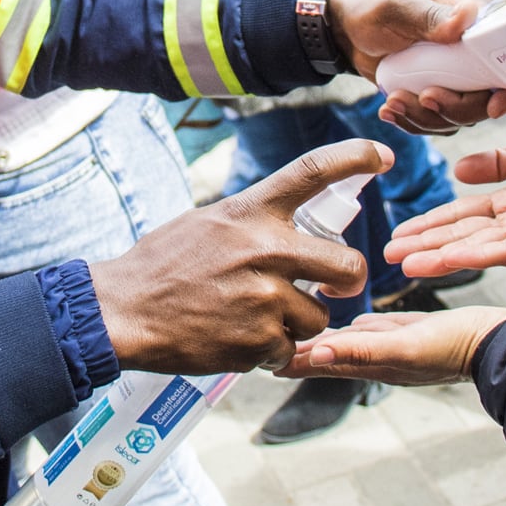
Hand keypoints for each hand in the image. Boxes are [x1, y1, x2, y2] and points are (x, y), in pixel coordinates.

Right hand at [90, 139, 384, 373]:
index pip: (311, 173)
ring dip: (298, 323)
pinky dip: (269, 350)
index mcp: (250, 214)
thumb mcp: (206, 223)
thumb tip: (287, 225)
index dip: (353, 158)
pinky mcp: (258, 341)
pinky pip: (288, 348)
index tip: (381, 155)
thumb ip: (251, 223)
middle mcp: (265, 251)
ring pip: (318, 316)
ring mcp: (264, 298)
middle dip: (348, 280)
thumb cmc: (162, 265)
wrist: (124, 311)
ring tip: (258, 319)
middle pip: (347, 264)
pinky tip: (238, 340)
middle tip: (335, 287)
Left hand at [277, 307, 505, 385]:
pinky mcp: (405, 331)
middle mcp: (373, 357)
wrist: (497, 343)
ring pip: (343, 340)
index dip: (284, 357)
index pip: (314, 362)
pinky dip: (351, 325)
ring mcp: (389, 345)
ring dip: (319, 336)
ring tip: (292, 326)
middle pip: (322, 352)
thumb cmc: (454, 349)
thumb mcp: (405, 348)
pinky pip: (369, 328)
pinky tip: (346, 318)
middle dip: (293, 345)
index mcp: (367, 362)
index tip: (250, 352)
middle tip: (259, 335)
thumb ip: (361, 351)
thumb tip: (313, 356)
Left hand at [327, 0, 505, 133]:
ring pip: (461, 116)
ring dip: (427, 117)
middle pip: (487, 98)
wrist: (351, 29)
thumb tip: (466, 16)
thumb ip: (432, 16)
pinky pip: (437, 122)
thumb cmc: (378, 7)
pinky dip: (413, 123)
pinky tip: (388, 111)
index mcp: (481, 24)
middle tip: (423, 97)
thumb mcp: (402, 6)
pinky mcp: (440, 96)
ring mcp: (460, 79)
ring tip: (392, 102)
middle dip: (455, 107)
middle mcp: (477, 55)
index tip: (493, 107)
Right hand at [385, 125, 505, 276]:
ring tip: (410, 265)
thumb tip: (458, 172)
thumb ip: (495, 162)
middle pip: (463, 238)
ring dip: (445, 257)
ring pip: (481, 248)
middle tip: (390, 257)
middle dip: (427, 248)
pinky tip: (457, 259)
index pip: (461, 218)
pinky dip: (484, 254)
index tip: (398, 235)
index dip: (430, 226)